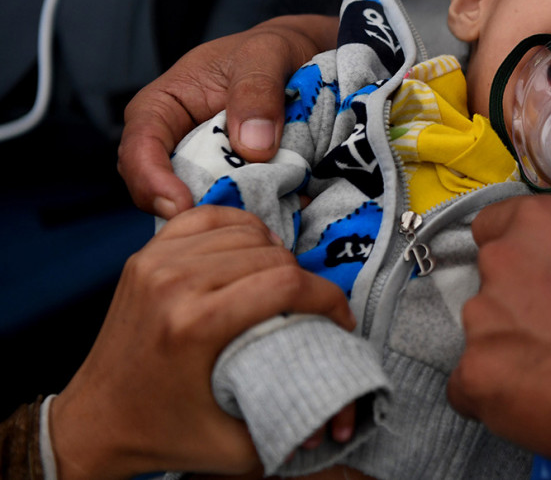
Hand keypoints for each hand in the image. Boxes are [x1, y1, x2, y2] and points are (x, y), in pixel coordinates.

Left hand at [49, 206, 354, 479]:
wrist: (94, 423)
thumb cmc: (164, 434)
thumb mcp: (236, 448)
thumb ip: (293, 423)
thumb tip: (341, 399)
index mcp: (196, 325)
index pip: (286, 283)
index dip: (328, 298)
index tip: (340, 320)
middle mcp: (174, 283)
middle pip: (271, 254)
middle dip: (304, 281)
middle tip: (309, 310)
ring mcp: (156, 263)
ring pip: (245, 229)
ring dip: (274, 252)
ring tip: (280, 283)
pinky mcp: (146, 255)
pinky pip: (207, 217)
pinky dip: (236, 227)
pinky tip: (246, 251)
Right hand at [117, 14, 337, 218]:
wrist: (305, 61)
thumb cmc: (272, 49)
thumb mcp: (267, 54)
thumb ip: (257, 91)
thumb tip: (252, 148)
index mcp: (163, 106)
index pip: (140, 147)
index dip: (152, 180)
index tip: (182, 206)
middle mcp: (175, 143)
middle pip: (160, 190)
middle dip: (186, 212)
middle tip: (224, 226)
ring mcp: (205, 168)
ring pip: (199, 205)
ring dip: (224, 217)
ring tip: (254, 225)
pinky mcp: (235, 184)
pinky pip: (235, 208)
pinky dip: (253, 216)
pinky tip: (278, 218)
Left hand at [448, 196, 550, 478]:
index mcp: (540, 221)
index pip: (495, 226)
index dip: (518, 253)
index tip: (536, 273)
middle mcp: (502, 262)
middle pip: (491, 282)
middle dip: (519, 304)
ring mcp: (483, 321)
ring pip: (485, 335)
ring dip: (512, 351)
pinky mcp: (476, 377)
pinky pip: (472, 388)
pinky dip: (500, 397)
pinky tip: (543, 404)